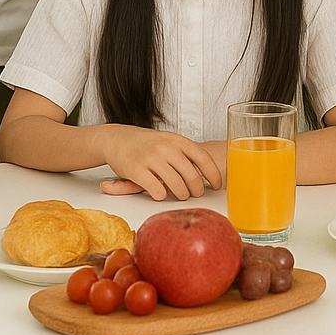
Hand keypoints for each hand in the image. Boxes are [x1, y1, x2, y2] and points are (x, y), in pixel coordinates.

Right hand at [98, 127, 221, 200]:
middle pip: (192, 175)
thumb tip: (210, 170)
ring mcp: (151, 159)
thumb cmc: (146, 142)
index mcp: (177, 140)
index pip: (203, 158)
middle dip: (197, 189)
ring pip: (176, 185)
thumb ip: (186, 152)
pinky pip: (157, 190)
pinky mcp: (137, 171)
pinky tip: (161, 193)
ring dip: (182, 194)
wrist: (117, 138)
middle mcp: (166, 148)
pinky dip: (162, 195)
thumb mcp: (169, 140)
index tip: (218, 185)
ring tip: (181, 195)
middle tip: (196, 194)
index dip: (214, 174)